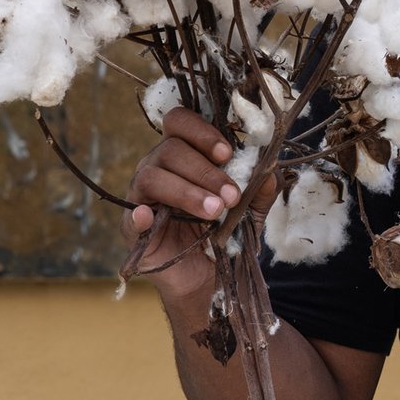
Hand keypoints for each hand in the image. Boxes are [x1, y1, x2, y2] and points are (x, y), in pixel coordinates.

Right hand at [122, 107, 280, 306]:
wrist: (209, 277)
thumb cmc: (225, 233)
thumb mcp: (251, 210)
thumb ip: (261, 189)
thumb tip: (269, 170)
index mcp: (183, 153)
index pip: (180, 122)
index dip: (201, 132)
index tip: (227, 154)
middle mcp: (158, 167)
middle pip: (170, 149)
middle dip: (205, 171)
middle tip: (231, 196)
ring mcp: (141, 196)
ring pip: (152, 176)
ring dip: (187, 191)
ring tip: (214, 211)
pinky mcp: (132, 229)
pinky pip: (130, 215)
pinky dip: (139, 214)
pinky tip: (150, 216)